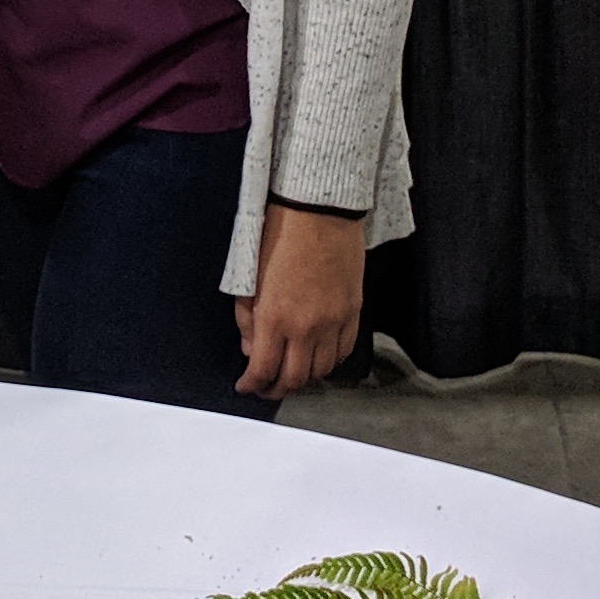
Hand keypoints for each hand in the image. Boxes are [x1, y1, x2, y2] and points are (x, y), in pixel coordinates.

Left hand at [234, 203, 367, 401]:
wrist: (319, 209)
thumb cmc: (279, 234)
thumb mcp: (248, 276)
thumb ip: (246, 318)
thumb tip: (251, 349)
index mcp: (275, 317)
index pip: (264, 369)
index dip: (252, 385)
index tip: (246, 387)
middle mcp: (306, 326)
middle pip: (295, 379)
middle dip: (276, 389)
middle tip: (266, 388)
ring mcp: (334, 321)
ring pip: (322, 370)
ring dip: (304, 378)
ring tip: (291, 374)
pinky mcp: (353, 311)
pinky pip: (344, 351)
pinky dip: (330, 362)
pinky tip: (318, 358)